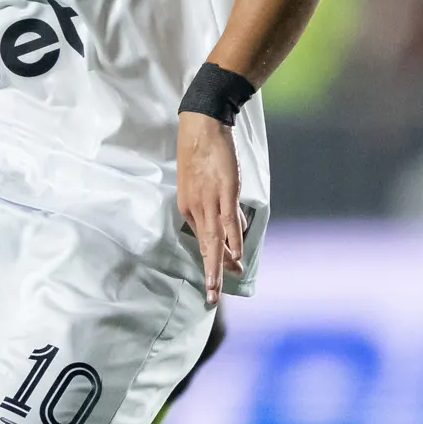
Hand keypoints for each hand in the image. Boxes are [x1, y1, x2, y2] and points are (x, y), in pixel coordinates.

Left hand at [175, 109, 241, 305]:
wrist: (202, 125)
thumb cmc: (202, 152)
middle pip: (204, 247)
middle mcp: (195, 208)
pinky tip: (235, 257)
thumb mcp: (204, 182)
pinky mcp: (224, 192)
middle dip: (209, 274)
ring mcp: (209, 201)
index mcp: (187, 207)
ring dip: (217, 267)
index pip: (202, 241)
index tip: (217, 279)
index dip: (211, 261)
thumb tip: (233, 228)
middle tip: (212, 298)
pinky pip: (228, 222)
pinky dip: (232, 240)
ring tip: (219, 289)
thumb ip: (218, 206)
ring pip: (214, 240)